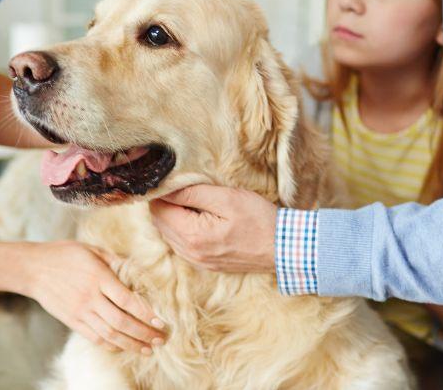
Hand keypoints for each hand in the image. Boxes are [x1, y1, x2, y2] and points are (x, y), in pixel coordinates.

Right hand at [16, 241, 165, 354]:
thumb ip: (116, 261)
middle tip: (160, 340)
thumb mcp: (92, 250)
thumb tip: (140, 271)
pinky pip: (94, 338)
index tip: (161, 321)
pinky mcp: (72, 321)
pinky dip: (111, 345)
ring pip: (109, 335)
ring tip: (147, 349)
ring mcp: (80, 312)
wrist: (32, 268)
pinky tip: (124, 347)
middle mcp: (90, 297)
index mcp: (98, 277)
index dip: (146, 313)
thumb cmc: (65, 255)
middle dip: (144, 333)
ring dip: (131, 344)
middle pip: (121, 322)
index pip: (127, 300)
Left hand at [149, 184, 277, 272]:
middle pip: (160, 223)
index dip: (162, 192)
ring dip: (173, 216)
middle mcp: (190, 253)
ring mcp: (198, 261)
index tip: (173, 179)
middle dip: (166, 203)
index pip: (159, 210)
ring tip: (191, 199)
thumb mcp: (226, 198)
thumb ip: (193, 193)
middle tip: (181, 186)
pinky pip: (182, 244)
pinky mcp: (206, 264)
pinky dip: (182, 228)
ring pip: (169, 234)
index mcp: (192, 236)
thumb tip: (167, 189)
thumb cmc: (258, 219)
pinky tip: (198, 217)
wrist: (283, 249)